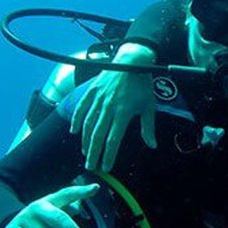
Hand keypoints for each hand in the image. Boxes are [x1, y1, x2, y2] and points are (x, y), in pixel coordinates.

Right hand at [2, 184, 99, 227]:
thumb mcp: (53, 213)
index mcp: (50, 200)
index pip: (67, 193)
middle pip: (59, 218)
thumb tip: (78, 206)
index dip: (81, 191)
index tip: (96, 188)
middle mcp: (38, 207)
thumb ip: (67, 209)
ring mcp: (26, 219)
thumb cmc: (39, 222)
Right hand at [70, 43, 158, 171]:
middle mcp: (109, 107)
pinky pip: (82, 107)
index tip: (106, 167)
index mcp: (123, 112)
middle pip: (98, 135)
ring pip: (88, 124)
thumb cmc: (142, 84)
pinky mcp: (92, 91)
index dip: (109, 155)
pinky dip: (77, 120)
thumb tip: (152, 145)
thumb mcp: (149, 106)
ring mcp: (98, 98)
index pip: (113, 139)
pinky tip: (74, 131)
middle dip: (93, 153)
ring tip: (85, 152)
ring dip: (85, 140)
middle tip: (90, 166)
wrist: (132, 60)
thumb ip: (148, 127)